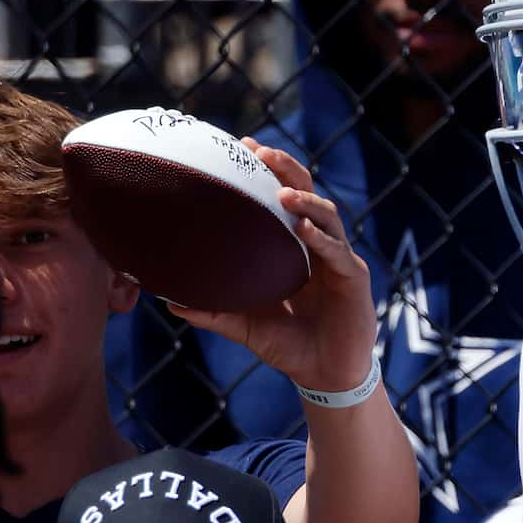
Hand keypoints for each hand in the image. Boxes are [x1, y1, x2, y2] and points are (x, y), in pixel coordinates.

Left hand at [166, 143, 378, 397]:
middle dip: (287, 169)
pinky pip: (337, 253)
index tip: (243, 147)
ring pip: (327, 217)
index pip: (284, 198)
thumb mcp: (246, 326)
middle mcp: (318, 246)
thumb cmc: (289, 346)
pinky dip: (321, 239)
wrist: (324, 376)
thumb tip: (170, 302)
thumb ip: (214, 312)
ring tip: (283, 193)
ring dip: (306, 201)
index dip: (268, 171)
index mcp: (294, 248)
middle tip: (261, 152)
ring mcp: (338, 260)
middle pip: (307, 193)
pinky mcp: (353, 280)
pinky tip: (302, 228)